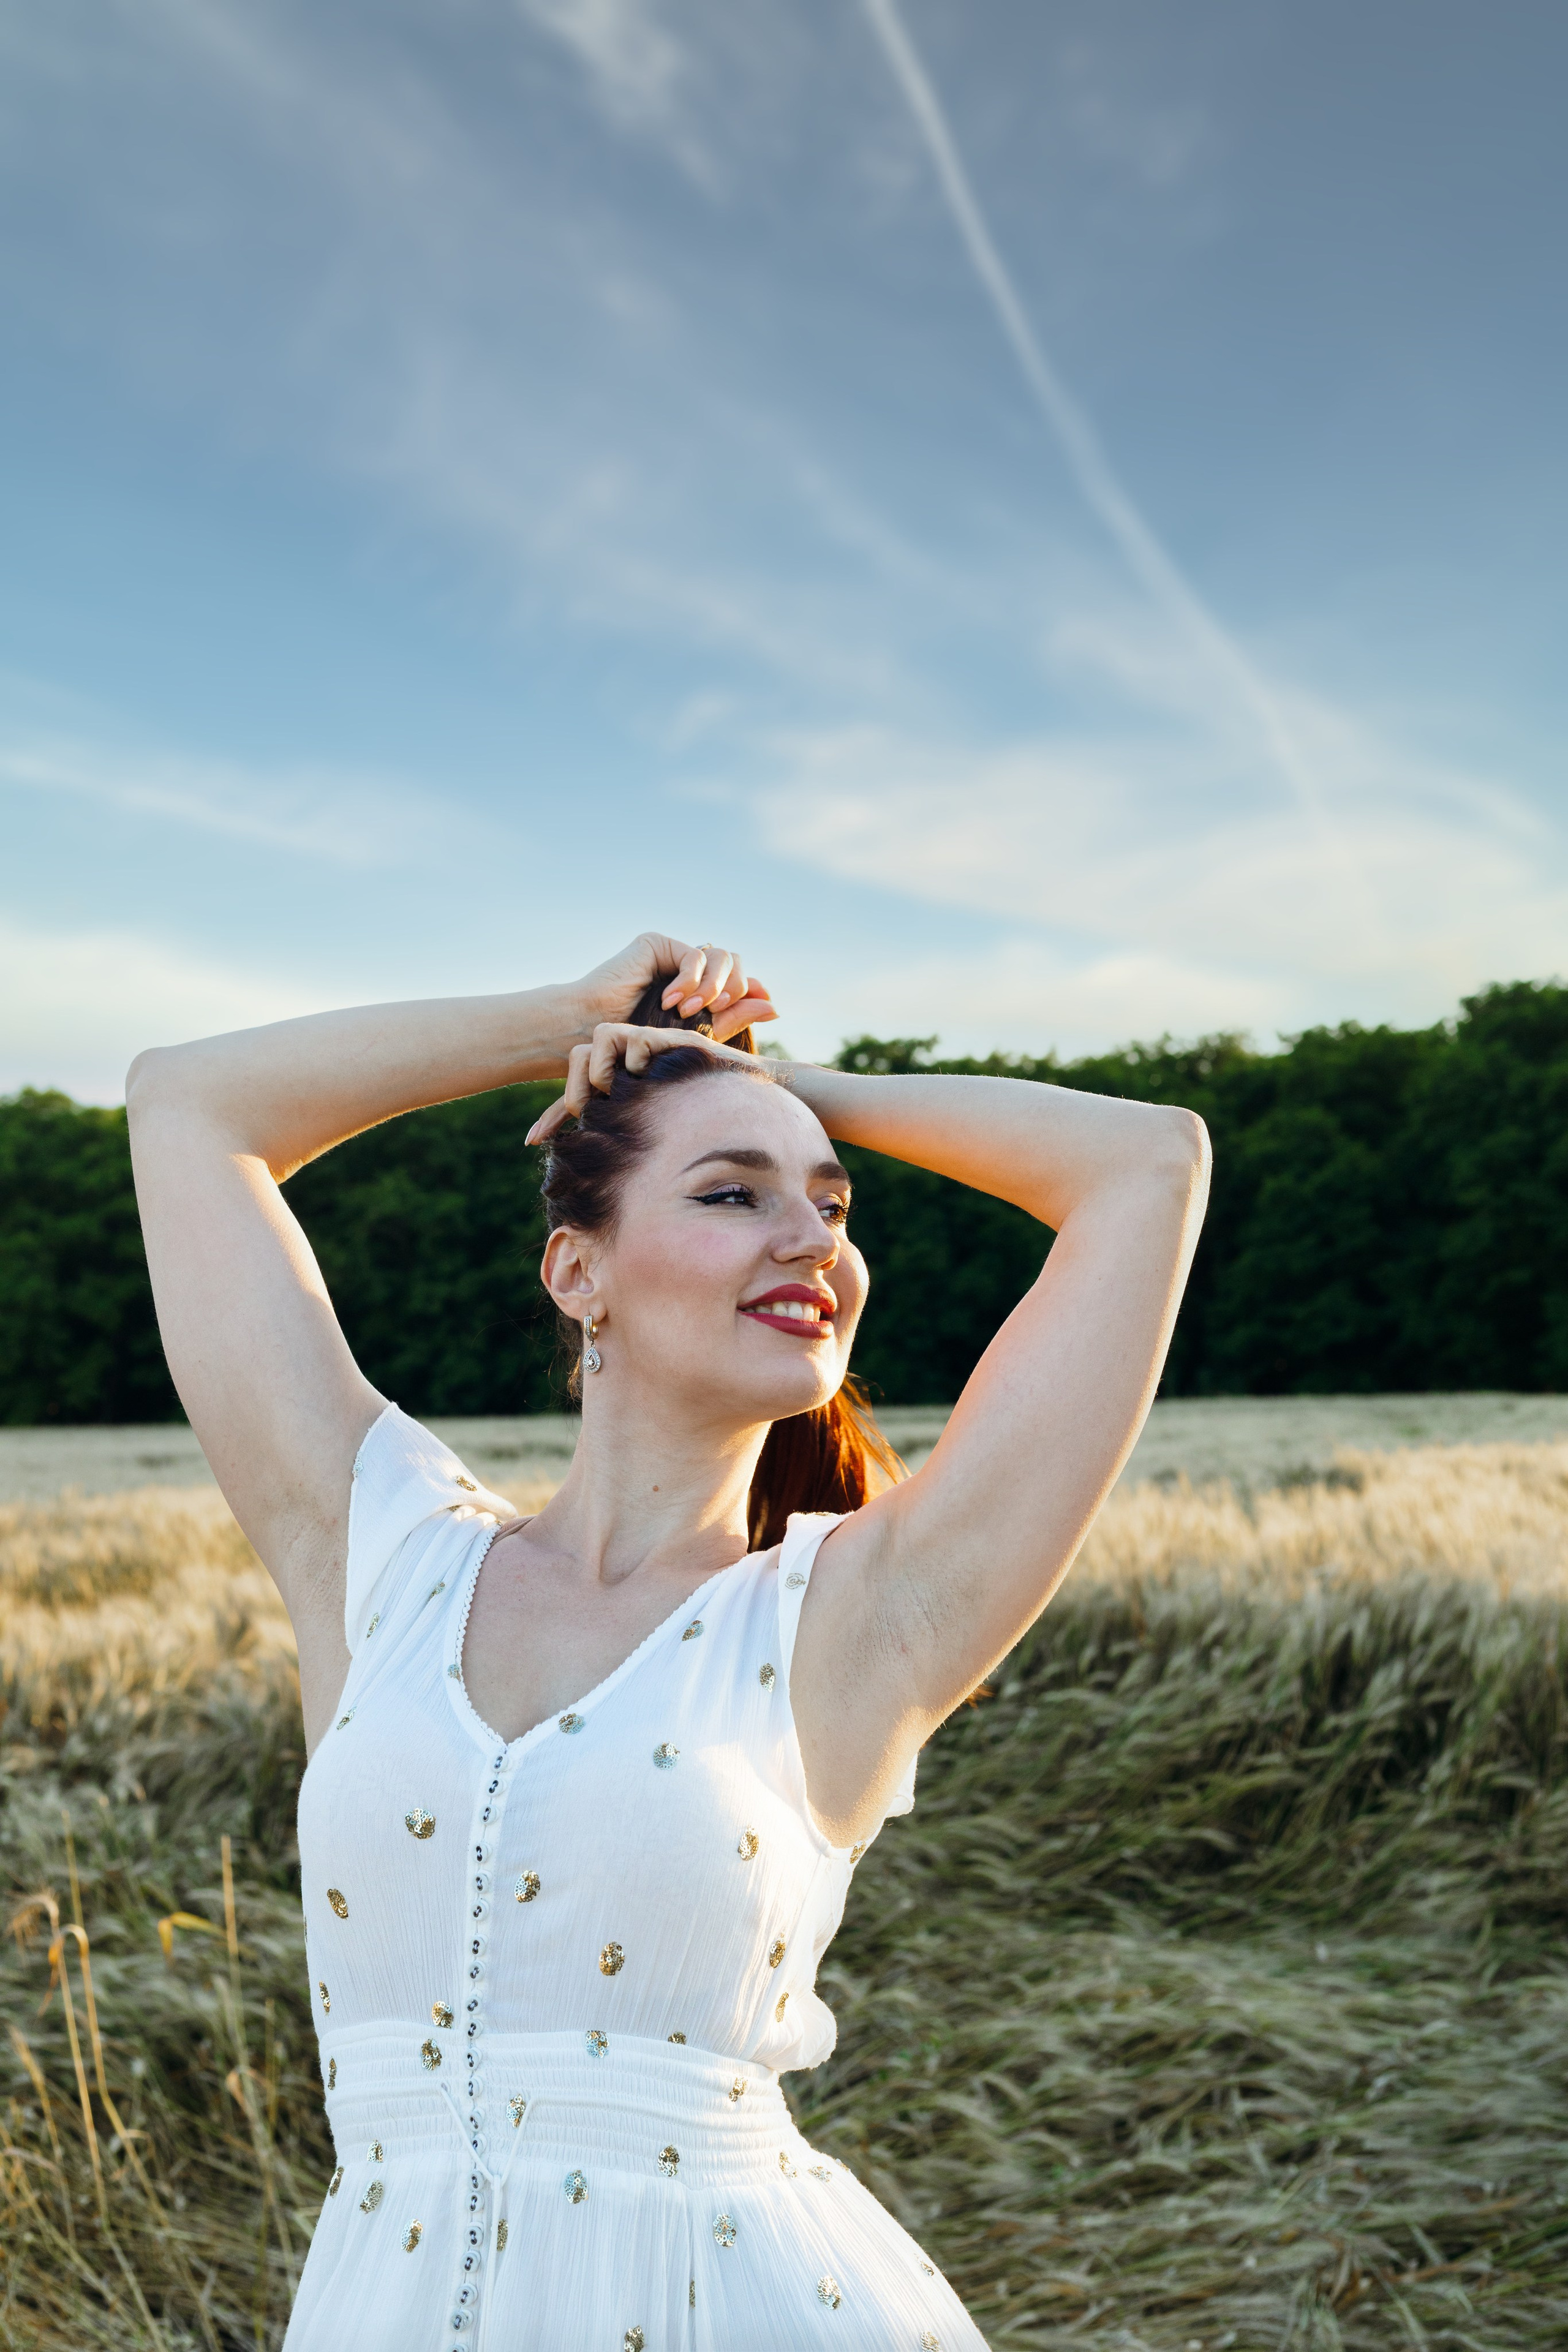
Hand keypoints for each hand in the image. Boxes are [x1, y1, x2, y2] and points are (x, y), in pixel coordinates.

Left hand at [525, 1022, 763, 1145]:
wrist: (749, 1105)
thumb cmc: (707, 1130)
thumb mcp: (655, 1140)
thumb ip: (628, 1148)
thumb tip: (598, 1187)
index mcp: (622, 1089)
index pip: (576, 1096)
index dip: (552, 1116)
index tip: (533, 1140)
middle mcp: (630, 1064)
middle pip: (577, 1058)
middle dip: (575, 1087)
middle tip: (588, 1111)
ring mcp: (648, 1048)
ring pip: (601, 1037)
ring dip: (602, 1069)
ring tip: (617, 1091)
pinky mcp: (668, 1039)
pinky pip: (634, 1038)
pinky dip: (634, 1057)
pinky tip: (649, 1075)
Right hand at [575, 933, 775, 1044]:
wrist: (594, 1040)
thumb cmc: (637, 1047)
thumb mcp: (693, 1035)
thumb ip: (732, 1018)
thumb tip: (774, 1007)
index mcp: (701, 992)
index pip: (740, 982)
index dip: (754, 990)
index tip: (768, 1007)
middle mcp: (689, 970)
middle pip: (736, 964)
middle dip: (733, 990)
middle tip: (711, 1014)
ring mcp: (673, 955)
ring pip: (721, 956)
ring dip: (711, 987)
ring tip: (687, 1012)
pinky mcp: (657, 944)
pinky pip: (695, 955)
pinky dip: (690, 980)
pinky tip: (671, 1001)